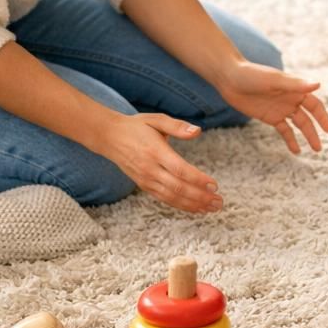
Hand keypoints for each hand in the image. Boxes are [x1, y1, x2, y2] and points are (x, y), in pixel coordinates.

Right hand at [103, 113, 222, 213]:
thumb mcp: (157, 119)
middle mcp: (150, 169)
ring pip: (171, 197)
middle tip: (219, 202)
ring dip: (193, 205)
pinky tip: (195, 208)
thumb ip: (177, 126)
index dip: (198, 180)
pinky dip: (180, 205)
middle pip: (178, 188)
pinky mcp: (143, 185)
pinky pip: (164, 198)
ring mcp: (146, 179)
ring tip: (212, 208)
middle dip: (200, 197)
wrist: (109, 137)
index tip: (214, 185)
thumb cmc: (137, 126)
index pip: (179, 170)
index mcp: (155, 152)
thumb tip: (197, 131)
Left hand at [217, 60, 327, 154]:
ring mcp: (281, 108)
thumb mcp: (274, 80)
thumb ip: (296, 84)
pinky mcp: (270, 116)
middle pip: (308, 118)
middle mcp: (291, 99)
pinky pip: (284, 130)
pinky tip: (296, 150)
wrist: (230, 78)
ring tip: (315, 150)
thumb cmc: (253, 75)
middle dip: (316, 131)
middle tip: (320, 147)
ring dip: (307, 136)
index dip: (323, 117)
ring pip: (298, 125)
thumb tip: (318, 84)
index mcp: (296, 89)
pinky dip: (290, 140)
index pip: (315, 105)